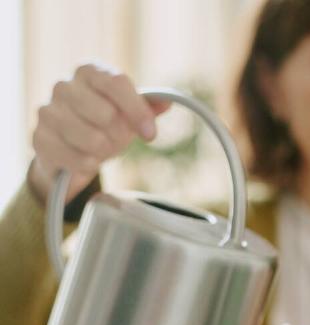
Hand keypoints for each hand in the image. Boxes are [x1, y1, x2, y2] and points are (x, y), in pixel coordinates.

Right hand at [29, 63, 171, 202]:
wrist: (71, 149)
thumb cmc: (106, 124)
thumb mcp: (131, 113)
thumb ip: (150, 105)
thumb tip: (167, 102)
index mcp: (89, 71)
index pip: (117, 83)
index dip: (138, 111)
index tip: (150, 135)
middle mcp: (64, 86)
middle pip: (106, 113)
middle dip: (119, 134)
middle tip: (117, 139)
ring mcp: (47, 111)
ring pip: (91, 139)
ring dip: (104, 151)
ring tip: (101, 148)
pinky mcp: (39, 138)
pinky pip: (76, 158)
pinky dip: (88, 165)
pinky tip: (87, 160)